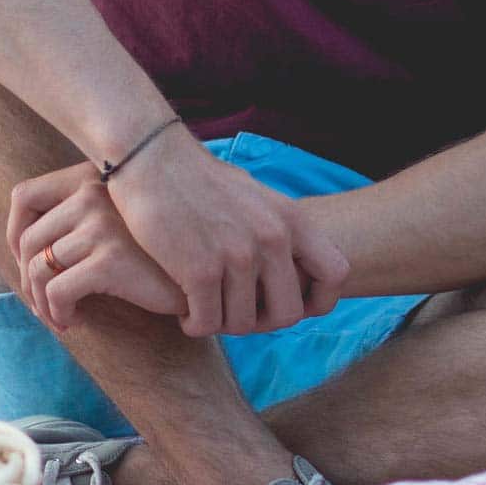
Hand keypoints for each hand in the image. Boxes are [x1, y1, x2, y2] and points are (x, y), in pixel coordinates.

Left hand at [7, 163, 185, 328]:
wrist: (207, 272)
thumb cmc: (158, 253)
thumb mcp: (116, 222)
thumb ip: (78, 220)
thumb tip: (22, 253)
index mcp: (90, 178)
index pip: (23, 196)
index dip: (14, 235)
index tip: (29, 264)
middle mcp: (92, 194)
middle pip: (28, 241)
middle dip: (29, 280)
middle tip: (44, 304)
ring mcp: (101, 225)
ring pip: (39, 270)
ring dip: (43, 303)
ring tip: (59, 317)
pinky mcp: (110, 260)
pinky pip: (58, 292)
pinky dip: (57, 312)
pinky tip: (73, 320)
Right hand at [100, 126, 347, 335]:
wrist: (150, 159)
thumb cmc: (196, 177)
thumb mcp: (253, 196)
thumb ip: (275, 228)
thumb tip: (287, 260)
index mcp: (291, 219)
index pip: (335, 274)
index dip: (317, 301)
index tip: (292, 305)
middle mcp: (272, 239)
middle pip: (287, 313)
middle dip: (261, 323)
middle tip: (236, 314)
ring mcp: (237, 255)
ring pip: (242, 323)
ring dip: (222, 324)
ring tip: (205, 312)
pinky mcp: (199, 270)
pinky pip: (207, 322)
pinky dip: (195, 325)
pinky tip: (184, 314)